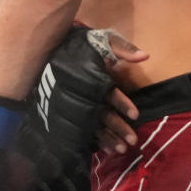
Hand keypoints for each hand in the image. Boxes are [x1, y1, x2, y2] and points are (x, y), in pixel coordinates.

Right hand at [24, 26, 147, 160]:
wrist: (45, 51)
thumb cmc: (78, 46)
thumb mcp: (100, 40)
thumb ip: (122, 48)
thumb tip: (146, 56)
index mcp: (90, 76)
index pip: (107, 91)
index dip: (122, 103)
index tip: (136, 115)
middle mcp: (79, 93)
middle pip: (100, 113)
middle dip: (117, 127)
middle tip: (133, 140)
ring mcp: (69, 105)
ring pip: (89, 126)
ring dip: (106, 138)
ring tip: (121, 150)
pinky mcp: (61, 113)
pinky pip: (77, 130)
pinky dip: (92, 141)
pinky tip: (104, 149)